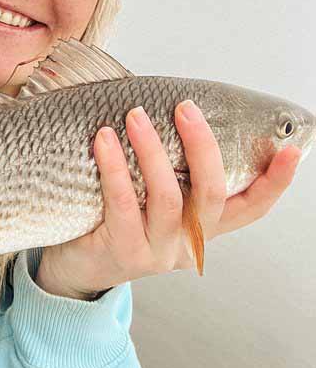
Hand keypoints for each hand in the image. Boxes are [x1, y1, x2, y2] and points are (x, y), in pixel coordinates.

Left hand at [35, 101, 300, 298]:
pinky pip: (123, 204)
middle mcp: (188, 242)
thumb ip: (171, 164)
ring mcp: (158, 251)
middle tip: (185, 106)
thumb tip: (169, 102)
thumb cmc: (113, 214)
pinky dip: (114, 167)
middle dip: (203, 146)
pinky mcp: (123, 252)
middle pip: (212, 194)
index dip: (274, 181)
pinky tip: (103, 139)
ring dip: (151, 149)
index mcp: (203, 226)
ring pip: (167, 197)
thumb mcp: (151, 192)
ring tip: (135, 115)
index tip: (291, 149)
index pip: (251, 206)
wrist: (76, 265)